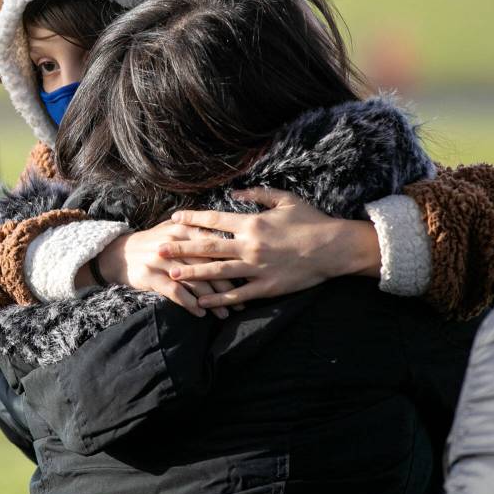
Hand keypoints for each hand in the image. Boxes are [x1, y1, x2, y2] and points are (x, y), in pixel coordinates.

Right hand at [95, 221, 235, 318]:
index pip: (214, 246)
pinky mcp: (149, 276)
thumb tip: (233, 242)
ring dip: (212, 300)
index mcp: (184, 228)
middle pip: (208, 266)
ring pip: (194, 281)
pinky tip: (201, 313)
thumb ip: (199, 233)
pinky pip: (175, 292)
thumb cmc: (155, 244)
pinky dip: (190, 304)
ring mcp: (161, 260)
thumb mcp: (175, 231)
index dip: (233, 264)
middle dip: (227, 286)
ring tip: (225, 313)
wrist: (119, 253)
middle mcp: (174, 242)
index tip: (248, 280)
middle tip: (242, 303)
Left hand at [160, 188, 380, 308]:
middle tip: (159, 249)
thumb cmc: (310, 221)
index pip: (214, 220)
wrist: (333, 248)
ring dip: (193, 274)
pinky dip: (218, 300)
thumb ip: (258, 194)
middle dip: (181, 248)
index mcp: (252, 223)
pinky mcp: (266, 287)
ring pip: (217, 272)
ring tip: (172, 275)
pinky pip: (237, 294)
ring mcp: (256, 268)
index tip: (174, 219)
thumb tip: (235, 191)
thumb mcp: (285, 199)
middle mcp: (249, 246)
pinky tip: (202, 302)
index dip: (192, 219)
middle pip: (208, 247)